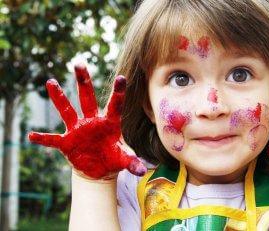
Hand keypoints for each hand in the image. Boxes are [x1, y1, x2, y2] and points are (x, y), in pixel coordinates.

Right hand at [28, 65, 146, 178]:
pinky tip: (32, 135)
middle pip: (88, 98)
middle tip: (79, 63)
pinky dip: (43, 138)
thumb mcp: (124, 160)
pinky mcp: (67, 142)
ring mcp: (78, 130)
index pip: (115, 105)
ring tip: (51, 82)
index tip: (121, 77)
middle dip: (84, 81)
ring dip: (59, 98)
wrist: (99, 169)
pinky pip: (53, 139)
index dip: (118, 92)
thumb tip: (141, 171)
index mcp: (110, 123)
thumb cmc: (114, 158)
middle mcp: (92, 122)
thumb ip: (132, 162)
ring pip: (67, 110)